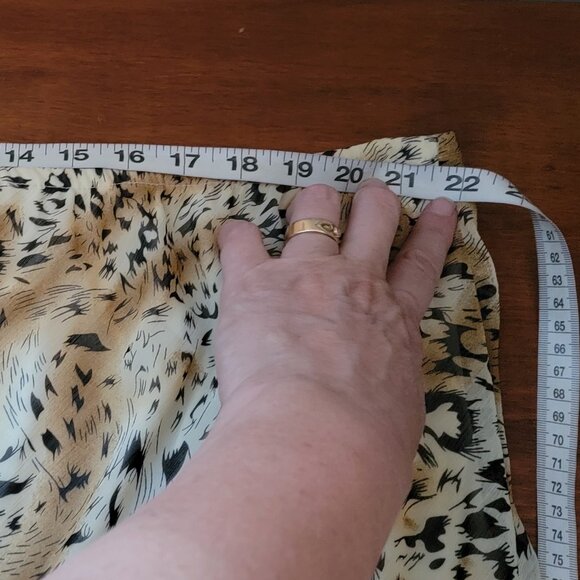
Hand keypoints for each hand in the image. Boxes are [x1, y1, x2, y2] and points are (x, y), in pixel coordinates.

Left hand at [215, 178, 456, 461]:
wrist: (321, 437)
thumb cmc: (367, 443)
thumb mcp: (395, 411)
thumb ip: (385, 387)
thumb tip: (376, 395)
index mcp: (392, 319)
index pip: (420, 264)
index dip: (433, 232)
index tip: (441, 207)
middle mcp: (354, 284)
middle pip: (373, 218)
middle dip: (372, 200)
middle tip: (368, 193)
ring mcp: (305, 275)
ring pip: (314, 212)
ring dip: (312, 203)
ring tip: (308, 200)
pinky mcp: (255, 282)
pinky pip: (243, 240)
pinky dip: (238, 236)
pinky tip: (235, 235)